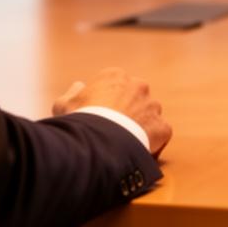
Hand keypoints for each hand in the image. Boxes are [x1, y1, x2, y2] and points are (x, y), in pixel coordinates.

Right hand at [52, 66, 171, 156]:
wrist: (97, 142)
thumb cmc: (79, 121)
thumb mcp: (64, 104)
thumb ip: (73, 92)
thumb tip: (79, 86)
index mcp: (115, 75)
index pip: (115, 86)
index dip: (107, 103)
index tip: (101, 117)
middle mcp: (138, 85)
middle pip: (135, 97)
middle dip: (128, 110)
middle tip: (115, 129)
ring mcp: (152, 106)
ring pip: (149, 114)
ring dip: (141, 125)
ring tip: (126, 143)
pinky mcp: (162, 127)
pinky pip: (160, 133)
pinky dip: (153, 141)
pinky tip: (138, 151)